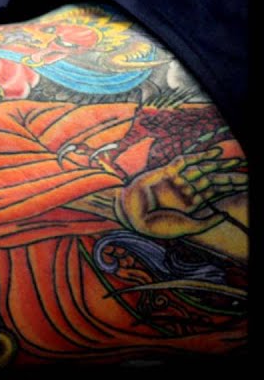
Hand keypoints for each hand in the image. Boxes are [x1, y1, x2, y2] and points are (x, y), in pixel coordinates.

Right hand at [115, 147, 246, 239]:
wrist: (134, 216)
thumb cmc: (159, 225)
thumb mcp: (189, 227)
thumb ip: (208, 222)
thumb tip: (226, 215)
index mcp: (192, 205)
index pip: (215, 193)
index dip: (230, 187)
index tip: (246, 183)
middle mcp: (186, 191)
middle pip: (211, 179)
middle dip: (227, 174)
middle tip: (244, 167)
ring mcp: (176, 182)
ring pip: (200, 169)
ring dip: (216, 163)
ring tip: (233, 158)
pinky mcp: (166, 173)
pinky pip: (183, 162)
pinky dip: (198, 156)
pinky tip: (213, 152)